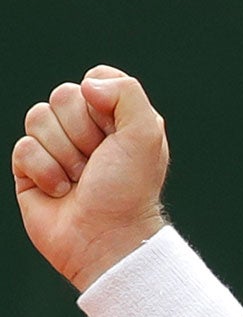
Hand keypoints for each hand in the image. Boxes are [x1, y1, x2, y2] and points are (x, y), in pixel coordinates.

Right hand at [12, 67, 170, 290]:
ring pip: (37, 118)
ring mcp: (56, 147)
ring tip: (80, 178)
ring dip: (63, 154)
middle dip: (81, 133)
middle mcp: (88, 129)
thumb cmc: (129, 190)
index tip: (116, 134)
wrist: (105, 237)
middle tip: (98, 162)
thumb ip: (127, 92)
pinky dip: (44, 171)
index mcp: (118, 117)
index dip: (101, 103)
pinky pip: (22, 147)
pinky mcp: (30, 168)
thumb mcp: (146, 134)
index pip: (95, 79)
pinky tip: (61, 191)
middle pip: (62, 96)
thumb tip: (88, 84)